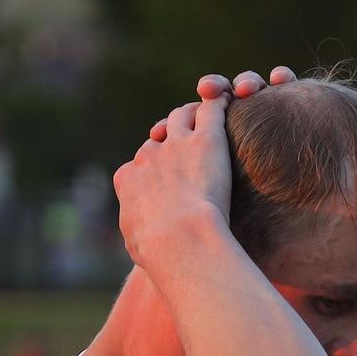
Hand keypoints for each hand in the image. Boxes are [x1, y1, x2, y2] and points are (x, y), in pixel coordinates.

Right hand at [114, 67, 295, 266]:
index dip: (153, 168)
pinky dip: (219, 102)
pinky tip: (229, 102)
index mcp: (127, 179)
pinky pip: (211, 109)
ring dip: (193, 114)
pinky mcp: (205, 140)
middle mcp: (148, 156)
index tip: (167, 178)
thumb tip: (139, 238)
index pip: (139, 165)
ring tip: (207, 118)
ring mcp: (177, 144)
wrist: (180, 240)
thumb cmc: (160, 253)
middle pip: (159, 137)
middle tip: (188, 144)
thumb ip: (137, 230)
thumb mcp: (136, 245)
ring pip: (182, 115)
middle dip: (171, 137)